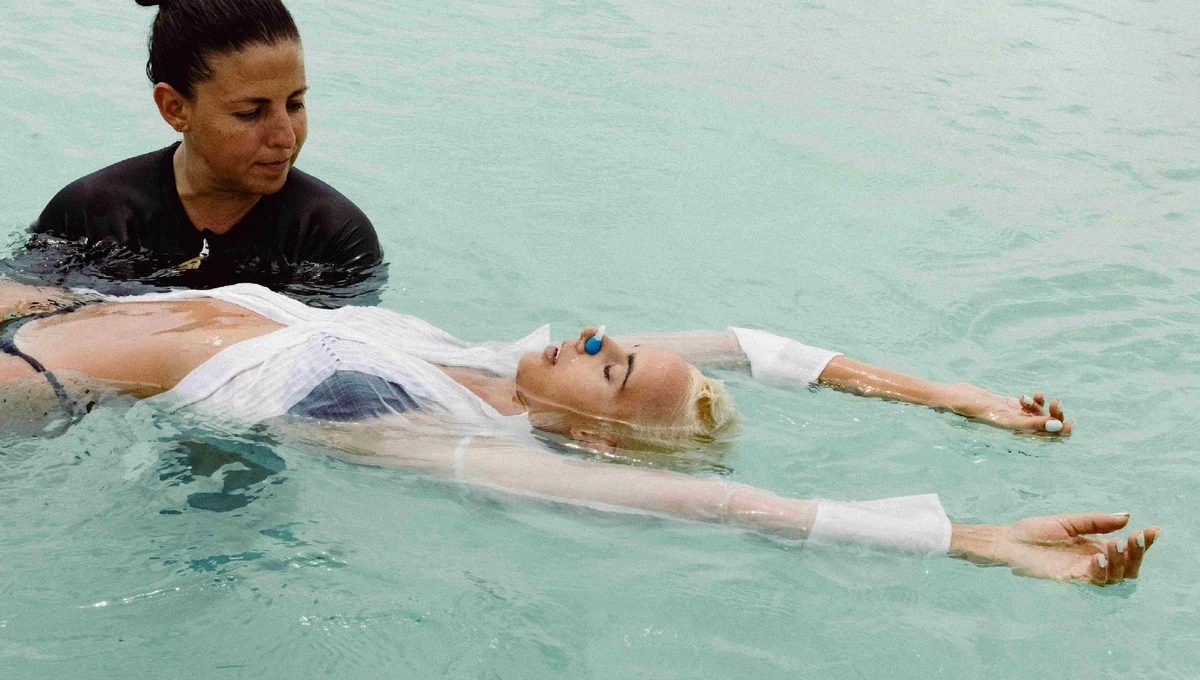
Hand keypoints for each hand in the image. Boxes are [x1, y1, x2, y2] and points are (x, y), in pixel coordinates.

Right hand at [951, 385, 1072, 434]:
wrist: (954, 398)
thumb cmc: (973, 410)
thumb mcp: (1004, 417)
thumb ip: (1031, 423)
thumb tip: (1057, 426)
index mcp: (1016, 436)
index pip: (1045, 439)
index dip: (1061, 433)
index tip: (1070, 423)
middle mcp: (1017, 429)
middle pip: (1045, 428)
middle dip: (1055, 416)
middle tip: (1057, 403)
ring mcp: (1014, 417)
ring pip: (1039, 415)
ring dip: (1044, 406)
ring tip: (1042, 396)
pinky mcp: (1009, 406)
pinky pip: (1030, 406)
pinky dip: (1035, 400)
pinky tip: (1034, 395)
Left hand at [952, 513, 1158, 584]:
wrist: (1008, 540)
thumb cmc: (1034, 531)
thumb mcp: (1069, 522)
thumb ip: (1096, 521)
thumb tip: (1127, 517)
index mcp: (1096, 548)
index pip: (1127, 550)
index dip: (1143, 543)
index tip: (1153, 529)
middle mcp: (1093, 563)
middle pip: (1127, 568)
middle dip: (1136, 555)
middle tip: (1136, 539)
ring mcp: (1081, 572)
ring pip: (1113, 577)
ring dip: (1118, 562)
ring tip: (1114, 544)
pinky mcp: (1066, 579)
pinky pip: (1089, 579)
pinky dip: (1098, 569)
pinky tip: (1098, 557)